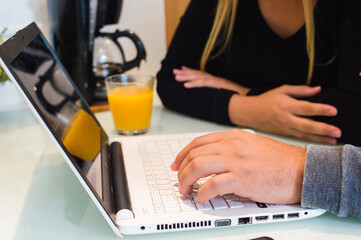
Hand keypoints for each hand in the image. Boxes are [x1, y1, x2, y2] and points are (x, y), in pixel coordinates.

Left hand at [171, 129, 305, 203]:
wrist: (302, 169)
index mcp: (232, 136)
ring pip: (198, 166)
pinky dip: (202, 193)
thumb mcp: (251, 144)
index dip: (182, 154)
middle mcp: (231, 145)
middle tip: (179, 182)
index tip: (177, 164)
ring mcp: (236, 161)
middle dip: (181, 170)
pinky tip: (202, 198)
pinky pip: (213, 185)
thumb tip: (211, 160)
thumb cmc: (279, 160)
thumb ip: (230, 148)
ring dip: (186, 181)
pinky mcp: (242, 178)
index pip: (198, 142)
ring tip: (186, 191)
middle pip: (194, 154)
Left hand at [173, 66, 249, 94]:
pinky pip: (205, 84)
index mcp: (217, 81)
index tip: (182, 69)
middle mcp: (216, 79)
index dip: (191, 71)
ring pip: (199, 77)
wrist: (250, 98)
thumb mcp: (226, 95)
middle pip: (198, 74)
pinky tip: (186, 85)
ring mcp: (218, 81)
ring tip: (177, 77)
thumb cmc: (239, 98)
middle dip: (185, 73)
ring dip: (187, 77)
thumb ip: (217, 94)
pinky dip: (195, 84)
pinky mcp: (219, 85)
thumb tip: (211, 97)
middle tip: (174, 72)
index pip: (202, 74)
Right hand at [229, 85, 341, 143]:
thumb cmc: (266, 100)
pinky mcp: (284, 134)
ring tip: (333, 140)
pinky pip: (299, 138)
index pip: (305, 108)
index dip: (320, 109)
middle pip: (307, 125)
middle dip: (323, 129)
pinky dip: (311, 140)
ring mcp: (284, 128)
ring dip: (320, 138)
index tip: (333, 111)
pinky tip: (321, 141)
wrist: (249, 113)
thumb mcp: (282, 90)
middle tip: (337, 131)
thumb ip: (301, 90)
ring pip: (304, 135)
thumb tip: (318, 89)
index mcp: (285, 105)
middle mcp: (285, 118)